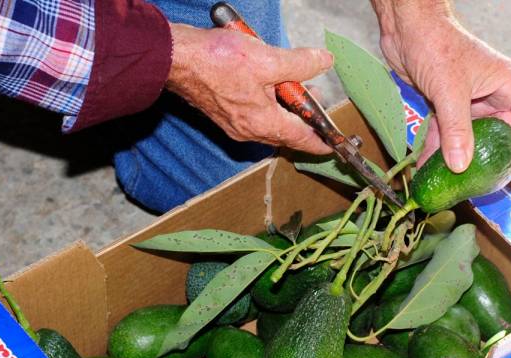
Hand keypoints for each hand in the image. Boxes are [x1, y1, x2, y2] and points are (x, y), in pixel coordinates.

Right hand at [166, 23, 333, 154]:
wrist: (176, 58)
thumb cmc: (217, 61)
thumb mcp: (267, 59)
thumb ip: (300, 64)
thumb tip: (324, 61)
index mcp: (264, 124)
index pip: (301, 139)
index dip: (321, 142)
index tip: (333, 146)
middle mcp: (250, 130)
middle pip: (287, 129)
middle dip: (304, 115)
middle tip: (316, 96)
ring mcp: (236, 124)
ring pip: (271, 120)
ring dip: (286, 105)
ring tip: (294, 82)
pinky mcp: (225, 112)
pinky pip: (255, 113)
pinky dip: (268, 101)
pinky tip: (269, 79)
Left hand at [375, 5, 510, 174]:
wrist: (406, 26)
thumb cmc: (435, 44)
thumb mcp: (449, 91)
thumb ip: (456, 130)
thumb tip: (461, 165)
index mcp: (506, 84)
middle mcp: (491, 93)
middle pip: (503, 133)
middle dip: (494, 158)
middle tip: (484, 182)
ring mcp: (468, 100)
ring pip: (472, 136)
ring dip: (463, 157)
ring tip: (455, 180)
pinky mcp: (446, 103)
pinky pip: (448, 132)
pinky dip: (440, 148)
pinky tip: (429, 165)